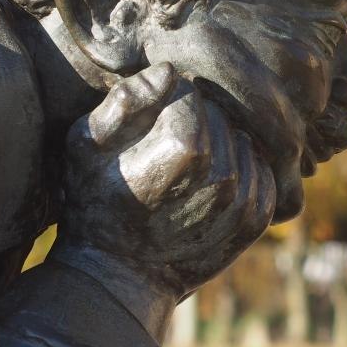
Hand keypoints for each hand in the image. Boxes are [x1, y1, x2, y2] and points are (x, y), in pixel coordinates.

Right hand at [59, 62, 275, 297]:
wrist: (120, 274)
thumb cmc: (96, 202)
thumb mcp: (86, 146)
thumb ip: (125, 102)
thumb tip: (168, 71)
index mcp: (184, 151)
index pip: (191, 94)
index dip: (171, 98)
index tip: (153, 115)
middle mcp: (223, 177)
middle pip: (221, 116)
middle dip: (196, 119)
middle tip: (167, 143)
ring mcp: (243, 201)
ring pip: (244, 140)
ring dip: (221, 143)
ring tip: (188, 166)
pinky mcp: (257, 219)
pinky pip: (260, 170)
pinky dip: (239, 168)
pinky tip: (208, 183)